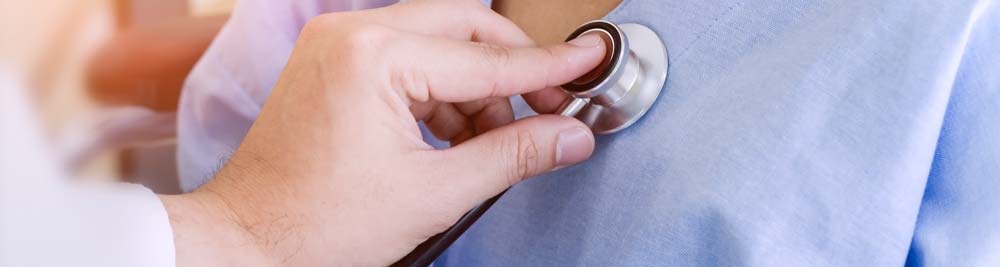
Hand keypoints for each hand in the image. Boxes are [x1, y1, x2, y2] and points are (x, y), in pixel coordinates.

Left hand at [160, 0, 604, 264]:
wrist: (246, 242)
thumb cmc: (318, 224)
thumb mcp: (435, 193)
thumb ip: (513, 155)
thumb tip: (572, 135)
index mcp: (375, 56)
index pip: (486, 60)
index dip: (548, 67)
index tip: (591, 61)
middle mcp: (352, 32)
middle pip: (465, 29)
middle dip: (509, 71)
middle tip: (550, 107)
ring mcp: (337, 43)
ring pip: (438, 44)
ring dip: (474, 90)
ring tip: (488, 146)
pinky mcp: (332, 62)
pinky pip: (407, 60)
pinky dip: (439, 95)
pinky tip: (453, 140)